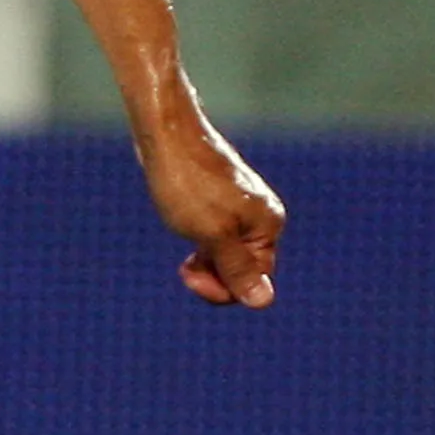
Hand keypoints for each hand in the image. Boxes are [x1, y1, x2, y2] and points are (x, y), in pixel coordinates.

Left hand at [137, 107, 283, 307]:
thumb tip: (264, 302)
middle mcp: (261, 218)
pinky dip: (200, 242)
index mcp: (268, 226)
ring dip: (204, 260)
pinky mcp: (221, 200)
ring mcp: (242, 208)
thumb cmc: (187, 183)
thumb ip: (237, 269)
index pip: (254, 283)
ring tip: (183, 245)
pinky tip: (183, 228)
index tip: (188, 273)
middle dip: (212, 274)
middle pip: (242, 270)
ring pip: (226, 254)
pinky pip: (217, 236)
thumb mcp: (211, 234)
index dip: (221, 289)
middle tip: (184, 265)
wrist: (166, 132)